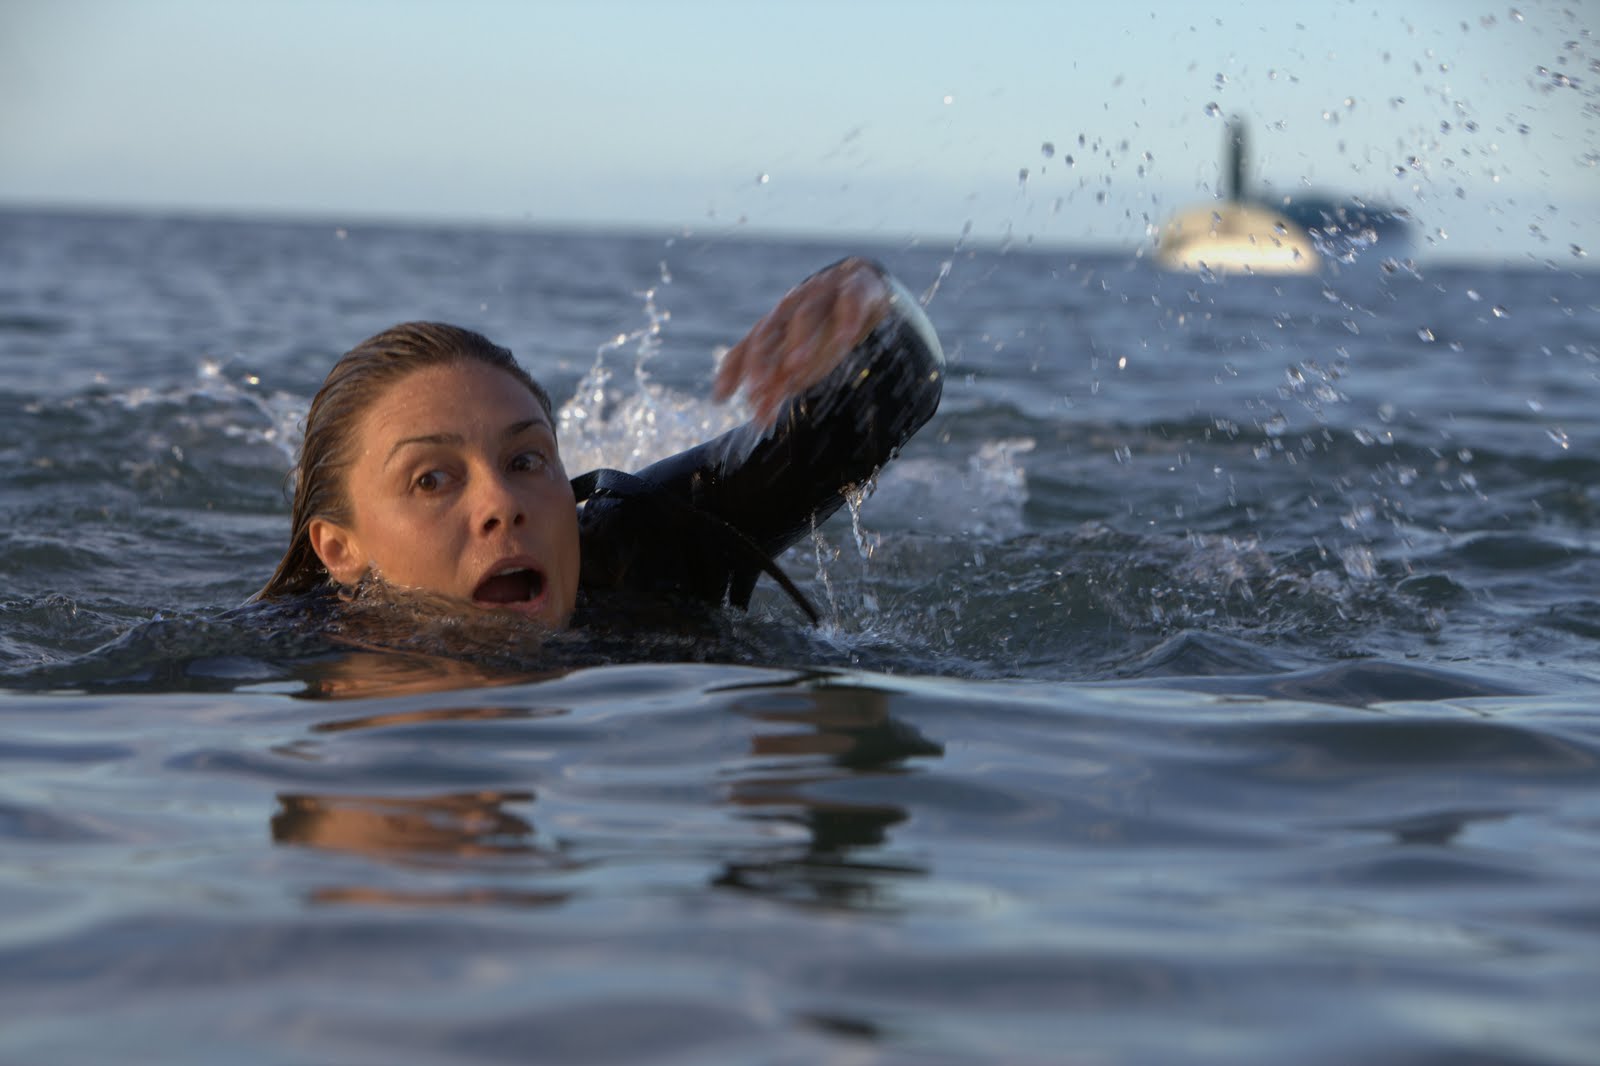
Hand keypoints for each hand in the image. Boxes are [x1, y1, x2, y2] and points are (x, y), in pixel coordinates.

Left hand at [712, 257, 891, 424]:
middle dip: (761, 360)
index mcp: (776, 324)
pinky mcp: (855, 288)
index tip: (720, 399)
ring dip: (800, 339)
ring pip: (806, 315)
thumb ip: (780, 383)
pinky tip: (846, 339)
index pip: (748, 347)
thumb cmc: (826, 328)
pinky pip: (849, 301)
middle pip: (770, 331)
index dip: (733, 371)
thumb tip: (759, 419)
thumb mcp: (800, 357)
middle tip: (757, 389)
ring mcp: (822, 295)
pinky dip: (847, 318)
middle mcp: (792, 307)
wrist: (864, 283)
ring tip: (796, 367)